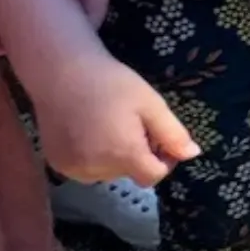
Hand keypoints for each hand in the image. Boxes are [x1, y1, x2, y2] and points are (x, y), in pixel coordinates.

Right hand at [35, 53, 198, 186]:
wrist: (62, 73)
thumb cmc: (112, 84)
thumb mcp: (152, 105)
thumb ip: (173, 134)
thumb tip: (192, 155)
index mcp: (124, 155)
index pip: (153, 176)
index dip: (164, 161)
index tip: (161, 140)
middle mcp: (96, 169)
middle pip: (130, 173)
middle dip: (139, 155)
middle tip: (133, 125)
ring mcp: (72, 169)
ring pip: (108, 174)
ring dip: (116, 158)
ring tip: (110, 127)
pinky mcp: (57, 164)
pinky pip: (85, 170)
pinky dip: (93, 158)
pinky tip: (90, 133)